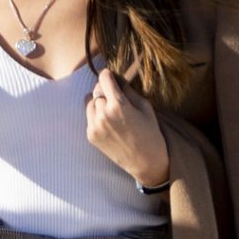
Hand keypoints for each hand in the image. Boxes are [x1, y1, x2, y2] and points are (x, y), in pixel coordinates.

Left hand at [84, 68, 168, 189]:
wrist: (146, 162)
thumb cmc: (150, 133)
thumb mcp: (145, 107)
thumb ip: (128, 90)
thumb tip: (118, 79)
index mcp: (118, 104)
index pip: (103, 78)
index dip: (109, 76)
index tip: (112, 78)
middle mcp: (103, 114)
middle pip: (96, 89)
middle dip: (105, 90)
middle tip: (115, 96)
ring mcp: (94, 126)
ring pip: (89, 102)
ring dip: (98, 102)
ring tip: (111, 110)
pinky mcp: (91, 136)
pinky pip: (89, 117)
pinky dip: (96, 116)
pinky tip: (109, 123)